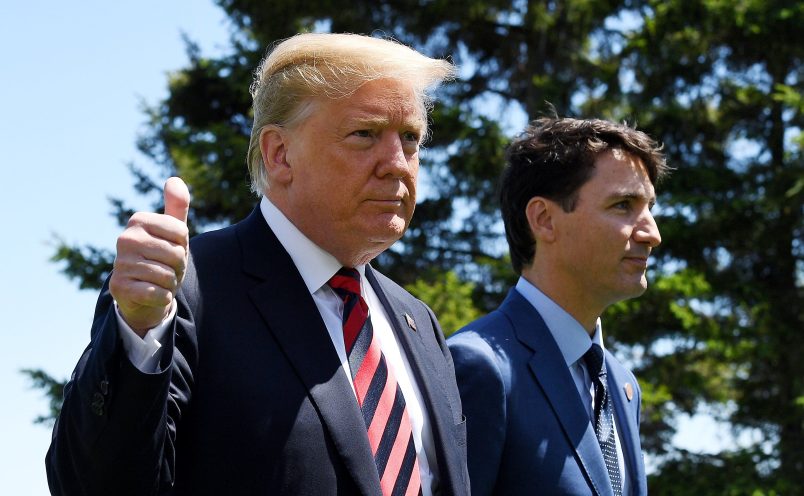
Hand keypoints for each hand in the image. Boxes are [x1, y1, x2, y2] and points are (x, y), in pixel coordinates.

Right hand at [110, 177, 189, 336]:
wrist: (144, 293)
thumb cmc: (162, 258)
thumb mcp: (172, 232)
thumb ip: (177, 206)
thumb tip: (174, 179)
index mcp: (138, 220)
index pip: (182, 233)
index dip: (183, 246)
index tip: (171, 249)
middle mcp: (125, 238)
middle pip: (176, 254)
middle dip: (178, 267)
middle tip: (166, 269)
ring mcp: (120, 263)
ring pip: (167, 275)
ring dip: (170, 283)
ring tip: (158, 281)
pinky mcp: (119, 287)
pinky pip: (158, 293)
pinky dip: (162, 297)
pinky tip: (152, 294)